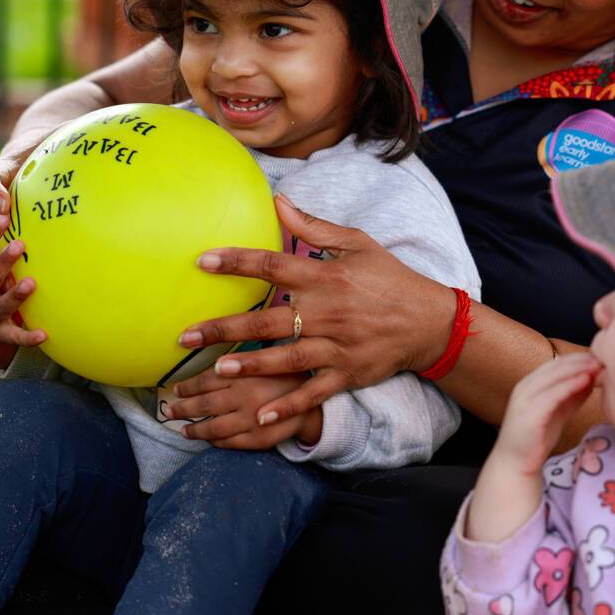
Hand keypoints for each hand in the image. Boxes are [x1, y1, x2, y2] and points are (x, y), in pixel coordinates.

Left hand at [166, 369, 322, 449]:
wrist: (320, 401)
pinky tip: (209, 440)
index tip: (177, 387)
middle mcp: (245, 397)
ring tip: (183, 430)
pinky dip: (215, 442)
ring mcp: (250, 421)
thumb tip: (213, 350)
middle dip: (184, 409)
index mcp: (246, 373)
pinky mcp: (258, 440)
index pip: (207, 380)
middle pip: (204, 405)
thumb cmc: (292, 374)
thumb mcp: (270, 355)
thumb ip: (243, 356)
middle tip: (171, 411)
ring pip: (213, 429)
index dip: (188, 385)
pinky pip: (229, 443)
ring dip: (195, 430)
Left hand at [176, 195, 459, 426]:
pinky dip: (288, 404)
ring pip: (286, 357)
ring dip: (251, 364)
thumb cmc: (388, 278)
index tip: (202, 261)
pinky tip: (260, 413)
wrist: (428, 320)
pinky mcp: (347, 373)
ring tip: (217, 369)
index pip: (273, 266)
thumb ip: (313, 227)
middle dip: (225, 327)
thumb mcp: (357, 243)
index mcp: (326, 277)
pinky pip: (313, 392)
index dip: (237, 262)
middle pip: (268, 319)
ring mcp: (337, 345)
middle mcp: (328, 312)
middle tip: (186, 335)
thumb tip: (277, 201)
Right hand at [488, 353, 602, 477]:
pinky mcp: (529, 413)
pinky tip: (585, 380)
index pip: (556, 363)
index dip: (578, 358)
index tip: (599, 357)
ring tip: (597, 366)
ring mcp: (525, 398)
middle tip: (602, 358)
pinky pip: (552, 394)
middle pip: (555, 366)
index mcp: (530, 384)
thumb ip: (572, 396)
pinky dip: (570, 385)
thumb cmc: (537, 438)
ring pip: (553, 376)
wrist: (516, 463)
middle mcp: (525, 386)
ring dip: (577, 369)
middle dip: (580, 360)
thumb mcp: (558, 412)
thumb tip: (591, 379)